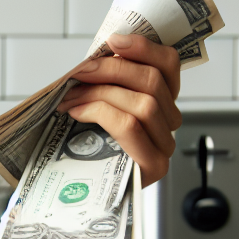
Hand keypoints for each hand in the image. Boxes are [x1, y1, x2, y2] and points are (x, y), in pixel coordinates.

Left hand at [56, 32, 181, 186]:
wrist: (78, 197)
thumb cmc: (84, 150)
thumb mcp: (94, 107)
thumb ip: (102, 83)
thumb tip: (92, 56)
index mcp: (162, 103)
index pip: (169, 65)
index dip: (144, 48)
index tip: (113, 41)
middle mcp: (169, 124)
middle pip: (152, 81)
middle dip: (111, 70)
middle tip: (78, 73)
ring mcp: (164, 146)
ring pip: (142, 103)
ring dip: (100, 93)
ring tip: (70, 96)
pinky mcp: (152, 166)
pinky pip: (130, 126)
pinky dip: (100, 112)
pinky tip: (76, 112)